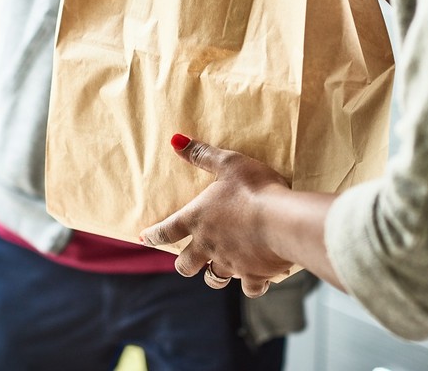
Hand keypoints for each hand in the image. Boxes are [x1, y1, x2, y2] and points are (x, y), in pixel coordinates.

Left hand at [140, 134, 295, 297]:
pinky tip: (257, 278)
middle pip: (185, 265)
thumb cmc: (253, 188)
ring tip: (218, 271)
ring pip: (213, 278)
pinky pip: (249, 288)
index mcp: (198, 219)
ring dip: (213, 275)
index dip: (154, 235)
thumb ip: (202, 154)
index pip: (167, 230)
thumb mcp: (228, 163)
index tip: (145, 238)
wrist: (283, 221)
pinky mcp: (253, 274)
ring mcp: (230, 262)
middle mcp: (208, 245)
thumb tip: (175, 140)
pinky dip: (251, 284)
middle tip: (186, 262)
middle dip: (184, 264)